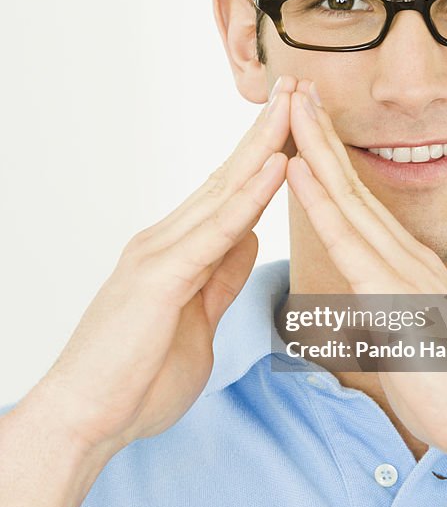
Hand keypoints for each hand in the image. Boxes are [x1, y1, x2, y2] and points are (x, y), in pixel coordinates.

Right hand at [30, 77, 296, 457]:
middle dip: (266, 132)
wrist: (86, 419)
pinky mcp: (161, 275)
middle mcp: (167, 239)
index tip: (296, 124)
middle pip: (228, 176)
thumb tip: (249, 242)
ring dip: (264, 145)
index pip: (229, 193)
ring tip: (295, 103)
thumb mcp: (196, 320)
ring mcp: (161, 252)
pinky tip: (277, 166)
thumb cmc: (136, 379)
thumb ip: (220, 277)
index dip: (263, 156)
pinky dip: (250, 196)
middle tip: (299, 87)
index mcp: (177, 251)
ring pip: (225, 189)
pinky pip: (217, 229)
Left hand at [285, 79, 446, 465]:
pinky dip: (320, 201)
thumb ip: (387, 310)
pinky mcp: (397, 296)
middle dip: (322, 136)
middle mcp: (408, 256)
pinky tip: (297, 171)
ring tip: (293, 110)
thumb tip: (369, 302)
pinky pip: (349, 240)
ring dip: (316, 150)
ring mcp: (405, 270)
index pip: (361, 203)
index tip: (307, 125)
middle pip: (355, 185)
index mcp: (407, 265)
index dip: (331, 161)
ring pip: (349, 199)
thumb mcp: (408, 338)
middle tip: (298, 90)